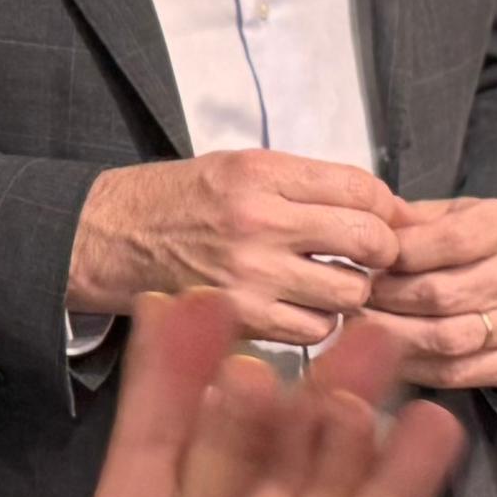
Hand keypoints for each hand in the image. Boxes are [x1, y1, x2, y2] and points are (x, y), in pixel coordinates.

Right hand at [65, 149, 400, 345]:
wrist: (109, 236)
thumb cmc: (179, 200)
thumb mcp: (238, 166)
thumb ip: (305, 184)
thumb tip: (381, 207)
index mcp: (262, 173)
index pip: (362, 189)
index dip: (386, 208)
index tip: (384, 219)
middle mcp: (260, 220)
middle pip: (368, 241)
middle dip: (382, 252)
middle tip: (369, 257)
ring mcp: (251, 274)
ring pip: (348, 293)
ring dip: (350, 292)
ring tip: (329, 284)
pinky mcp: (240, 318)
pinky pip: (312, 330)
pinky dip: (316, 322)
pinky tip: (300, 308)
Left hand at [359, 195, 496, 391]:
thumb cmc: (466, 246)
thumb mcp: (442, 217)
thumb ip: (407, 219)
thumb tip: (367, 221)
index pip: (450, 240)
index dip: (401, 254)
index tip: (368, 262)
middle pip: (442, 294)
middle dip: (389, 298)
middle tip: (357, 299)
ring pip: (448, 338)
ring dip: (395, 335)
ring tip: (364, 326)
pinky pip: (456, 372)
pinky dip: (414, 366)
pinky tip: (388, 354)